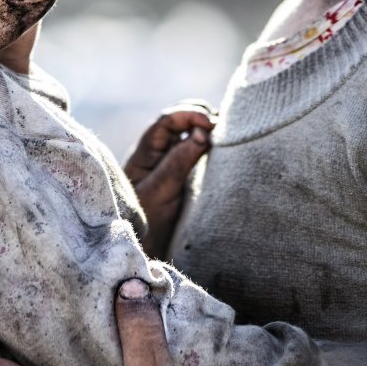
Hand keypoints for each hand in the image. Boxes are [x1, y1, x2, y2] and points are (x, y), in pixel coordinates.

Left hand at [124, 103, 213, 257]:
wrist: (142, 250)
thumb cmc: (146, 221)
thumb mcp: (161, 191)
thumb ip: (179, 161)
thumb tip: (203, 133)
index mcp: (145, 152)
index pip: (167, 120)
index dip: (189, 115)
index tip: (211, 125)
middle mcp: (156, 152)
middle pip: (178, 122)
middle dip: (200, 118)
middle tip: (222, 129)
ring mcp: (168, 163)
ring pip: (188, 135)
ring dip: (205, 131)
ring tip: (224, 138)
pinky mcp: (180, 176)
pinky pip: (194, 152)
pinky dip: (208, 147)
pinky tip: (222, 152)